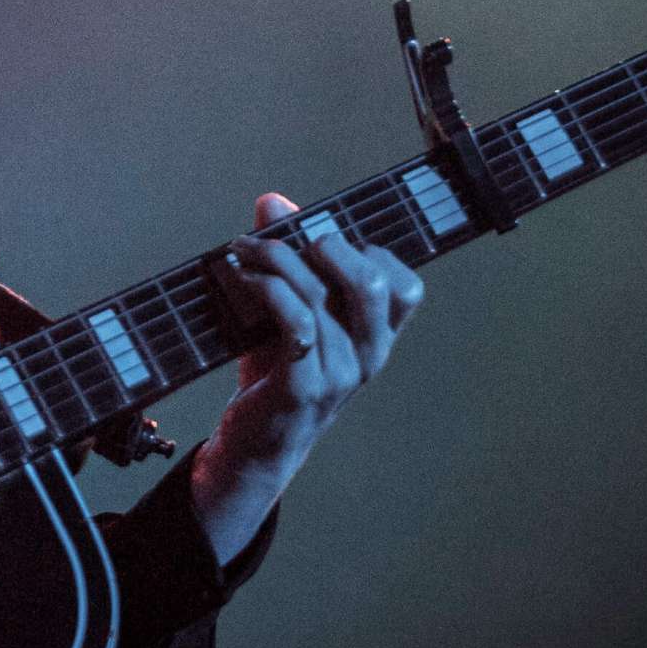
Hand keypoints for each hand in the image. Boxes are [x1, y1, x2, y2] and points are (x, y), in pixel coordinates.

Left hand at [191, 192, 426, 557]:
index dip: (372, 251)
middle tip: (285, 237)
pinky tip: (241, 279)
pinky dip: (266, 290)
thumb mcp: (286, 313)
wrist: (252, 445)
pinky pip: (294, 324)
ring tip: (242, 250)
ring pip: (319, 296)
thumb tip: (273, 202)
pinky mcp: (304, 387)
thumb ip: (287, 258)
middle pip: (373, 284)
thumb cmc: (274, 373)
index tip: (324, 236)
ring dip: (275, 261)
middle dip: (327, 245)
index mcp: (374, 337)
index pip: (405, 287)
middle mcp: (367, 356)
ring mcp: (339, 375)